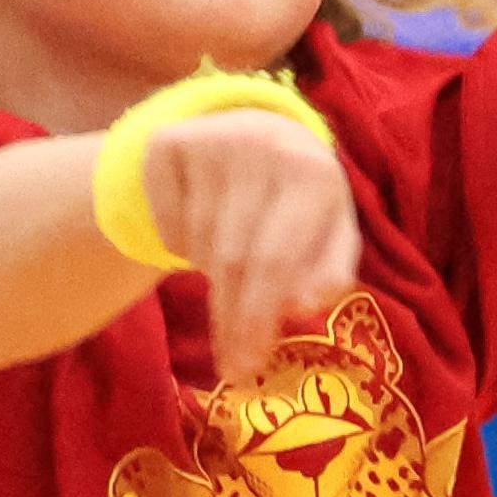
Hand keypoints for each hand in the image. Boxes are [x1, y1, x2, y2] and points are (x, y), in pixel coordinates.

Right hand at [139, 108, 358, 387]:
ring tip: (229, 274)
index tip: (248, 365)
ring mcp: (211, 140)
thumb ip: (329, 270)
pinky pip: (166, 221)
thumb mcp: (331, 230)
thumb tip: (303, 307)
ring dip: (209, 275)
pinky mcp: (169, 143)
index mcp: (313, 171)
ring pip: (198, 243)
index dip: (258, 318)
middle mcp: (262, 145)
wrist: (257, 130)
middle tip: (230, 363)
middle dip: (231, 320)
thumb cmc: (300, 200)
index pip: (275, 260)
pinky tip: (202, 235)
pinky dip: (180, 245)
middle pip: (232, 258)